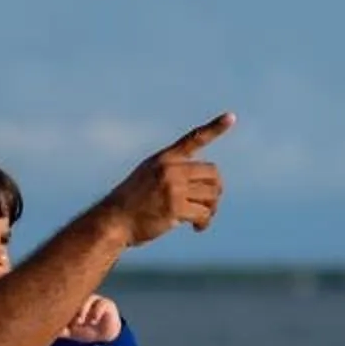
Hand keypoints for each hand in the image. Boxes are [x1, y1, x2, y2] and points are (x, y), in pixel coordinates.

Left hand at [61, 295, 122, 343]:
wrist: (104, 336)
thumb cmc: (86, 330)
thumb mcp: (71, 332)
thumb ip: (61, 330)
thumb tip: (48, 332)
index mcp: (75, 302)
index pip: (68, 300)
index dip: (63, 308)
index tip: (61, 319)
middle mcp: (85, 299)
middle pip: (77, 296)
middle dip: (72, 307)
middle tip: (69, 318)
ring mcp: (96, 300)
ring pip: (89, 298)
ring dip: (83, 309)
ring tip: (80, 321)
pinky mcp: (107, 303)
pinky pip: (102, 304)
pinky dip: (97, 312)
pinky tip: (93, 321)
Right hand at [98, 111, 230, 248]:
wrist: (113, 221)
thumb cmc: (131, 203)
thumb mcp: (147, 177)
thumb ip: (171, 173)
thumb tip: (203, 187)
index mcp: (164, 158)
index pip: (194, 139)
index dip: (215, 127)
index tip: (231, 117)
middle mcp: (170, 169)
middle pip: (213, 173)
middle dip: (216, 190)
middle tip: (210, 204)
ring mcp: (173, 187)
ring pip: (211, 195)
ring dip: (211, 209)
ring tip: (201, 218)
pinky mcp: (175, 208)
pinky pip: (204, 213)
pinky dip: (204, 222)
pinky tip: (197, 228)